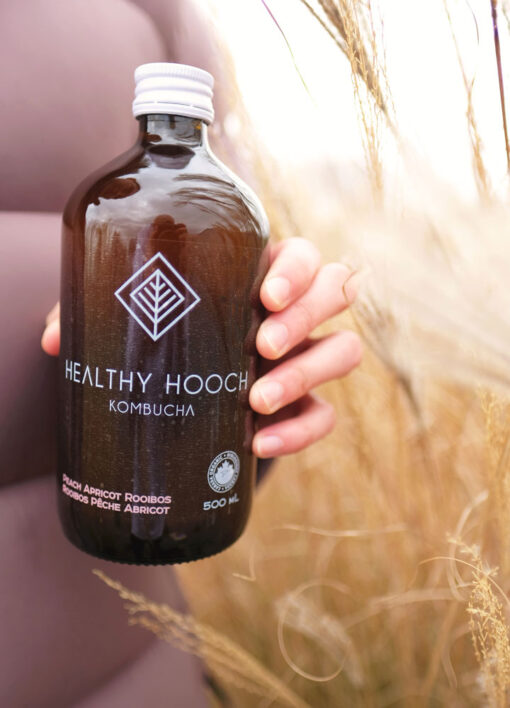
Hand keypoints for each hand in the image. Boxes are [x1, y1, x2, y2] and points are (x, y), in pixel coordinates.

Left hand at [41, 238, 360, 457]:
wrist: (184, 408)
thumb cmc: (165, 346)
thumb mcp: (135, 325)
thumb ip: (96, 317)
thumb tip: (53, 339)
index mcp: (259, 275)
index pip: (304, 255)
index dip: (298, 270)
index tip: (265, 293)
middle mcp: (291, 313)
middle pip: (336, 292)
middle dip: (305, 315)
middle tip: (260, 343)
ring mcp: (303, 359)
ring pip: (344, 350)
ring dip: (308, 372)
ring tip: (256, 399)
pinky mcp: (304, 407)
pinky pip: (326, 415)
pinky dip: (300, 430)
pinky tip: (260, 441)